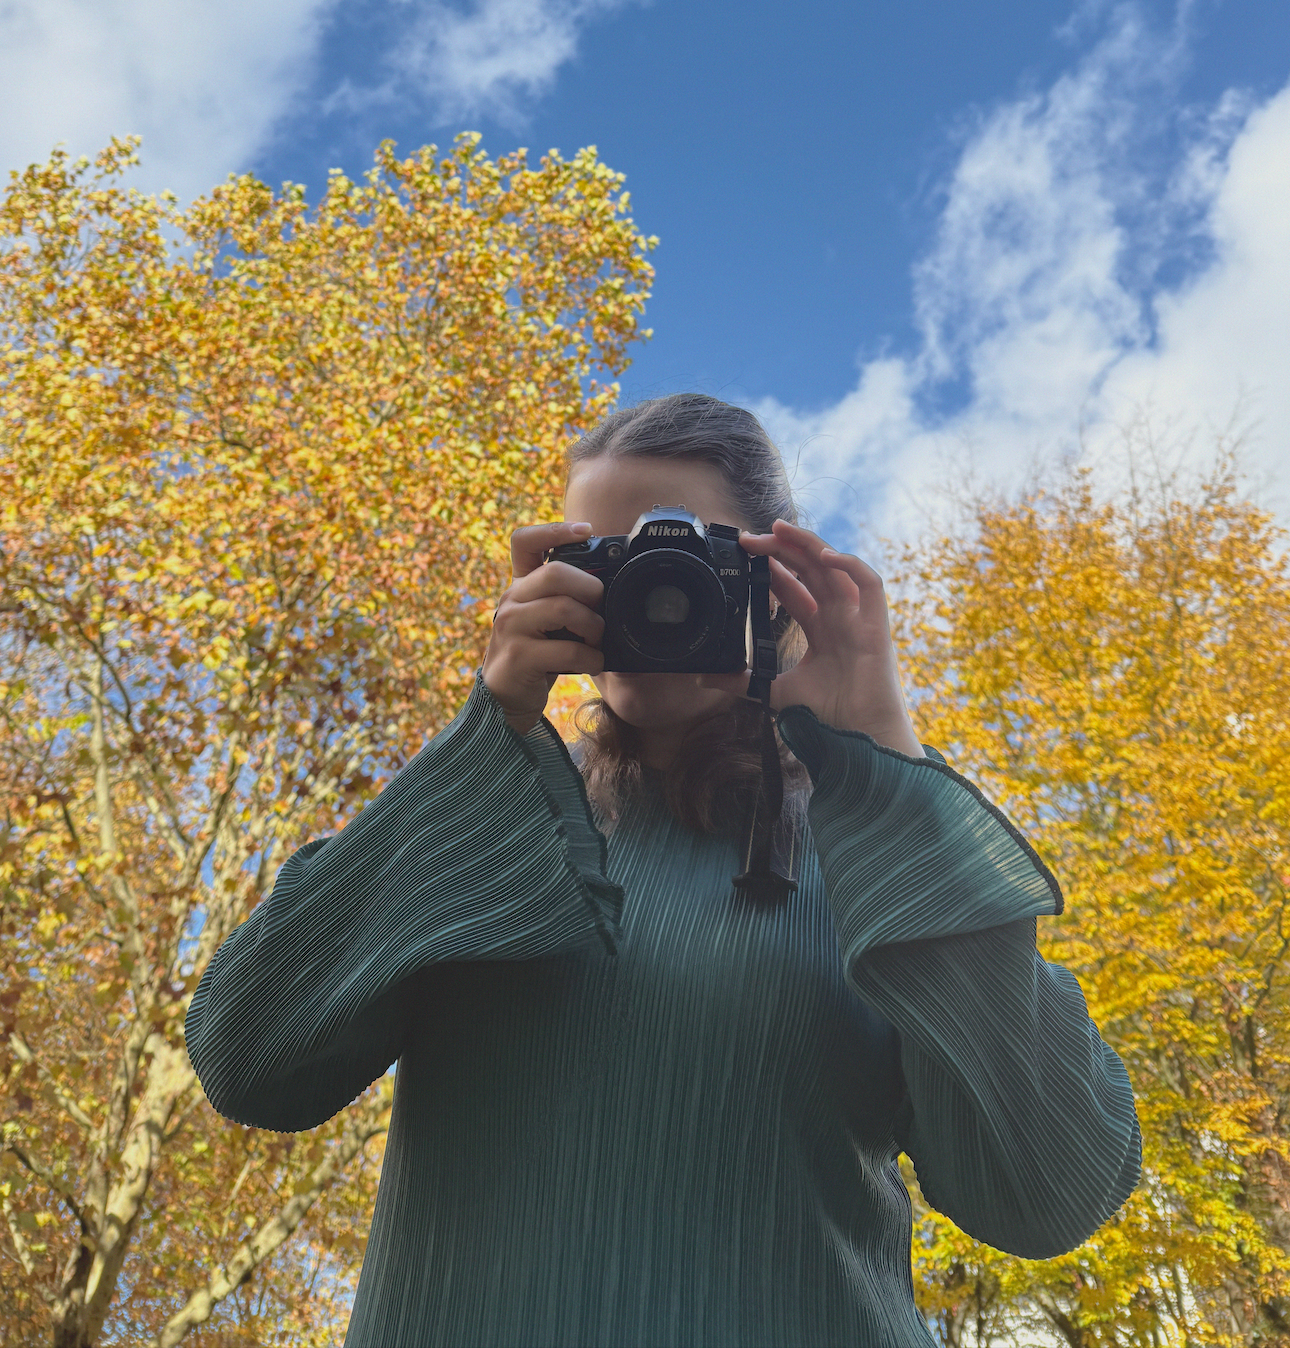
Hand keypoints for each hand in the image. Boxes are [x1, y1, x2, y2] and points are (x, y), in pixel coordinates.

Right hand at [482, 522, 605, 735]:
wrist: (506, 698)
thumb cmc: (538, 655)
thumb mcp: (548, 621)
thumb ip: (566, 599)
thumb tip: (611, 585)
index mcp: (520, 586)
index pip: (525, 541)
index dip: (555, 529)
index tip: (586, 530)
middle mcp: (511, 600)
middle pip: (555, 573)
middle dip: (590, 589)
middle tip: (600, 610)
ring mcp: (510, 627)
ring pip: (563, 608)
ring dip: (593, 627)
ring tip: (596, 641)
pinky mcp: (518, 657)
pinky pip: (566, 649)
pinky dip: (590, 657)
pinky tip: (592, 663)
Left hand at [702, 519, 924, 756]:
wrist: (858, 738)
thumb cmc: (827, 716)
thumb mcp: (774, 691)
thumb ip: (743, 681)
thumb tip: (705, 678)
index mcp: (820, 628)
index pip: (794, 586)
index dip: (772, 566)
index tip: (744, 553)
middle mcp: (839, 616)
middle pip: (811, 568)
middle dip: (782, 548)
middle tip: (750, 538)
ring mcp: (858, 617)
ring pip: (835, 565)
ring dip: (808, 543)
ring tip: (779, 529)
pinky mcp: (876, 623)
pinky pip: (869, 582)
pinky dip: (849, 563)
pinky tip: (823, 555)